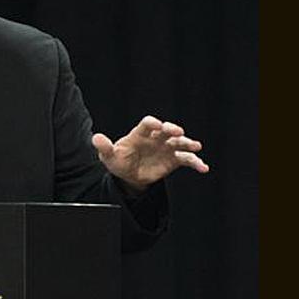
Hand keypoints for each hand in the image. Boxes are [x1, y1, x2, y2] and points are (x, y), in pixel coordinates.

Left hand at [92, 115, 208, 192]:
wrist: (129, 175)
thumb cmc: (119, 161)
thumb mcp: (109, 156)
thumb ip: (104, 147)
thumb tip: (95, 138)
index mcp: (140, 134)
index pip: (147, 124)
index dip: (152, 123)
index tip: (156, 125)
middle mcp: (155, 138)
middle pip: (166, 130)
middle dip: (172, 129)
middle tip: (178, 131)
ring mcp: (166, 148)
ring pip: (179, 142)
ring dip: (188, 143)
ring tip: (196, 146)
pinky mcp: (174, 159)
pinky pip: (187, 159)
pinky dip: (196, 162)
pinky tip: (203, 167)